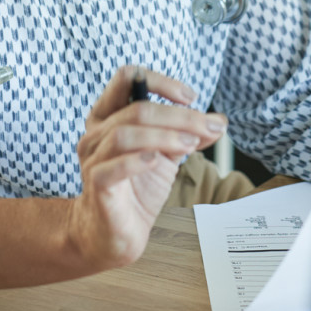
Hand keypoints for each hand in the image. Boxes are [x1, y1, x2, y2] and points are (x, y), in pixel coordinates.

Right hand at [65, 65, 227, 269]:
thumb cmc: (135, 189)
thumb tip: (218, 122)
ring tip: (190, 145)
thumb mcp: (166, 155)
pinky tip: (157, 161)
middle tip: (208, 128)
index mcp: (109, 116)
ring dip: (164, 136)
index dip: (161, 82)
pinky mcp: (96, 186)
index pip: (127, 78)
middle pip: (136, 109)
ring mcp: (93, 159)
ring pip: (124, 134)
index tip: (191, 97)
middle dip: (178, 116)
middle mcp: (96, 133)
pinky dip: (136, 161)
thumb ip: (186, 135)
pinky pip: (111, 168)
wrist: (114, 233)